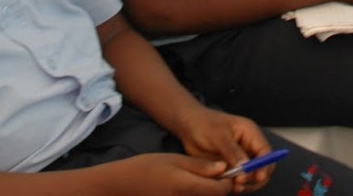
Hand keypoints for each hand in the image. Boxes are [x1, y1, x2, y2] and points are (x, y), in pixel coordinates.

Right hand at [109, 152, 232, 194]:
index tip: (227, 172)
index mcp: (186, 187)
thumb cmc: (148, 168)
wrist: (123, 185)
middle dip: (219, 189)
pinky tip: (191, 188)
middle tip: (216, 176)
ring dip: (209, 193)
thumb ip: (200, 167)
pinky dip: (198, 195)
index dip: (228, 182)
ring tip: (202, 180)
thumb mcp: (175, 160)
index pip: (220, 191)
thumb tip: (224, 168)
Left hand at [173, 107, 274, 191]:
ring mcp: (240, 159)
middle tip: (240, 182)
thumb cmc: (204, 125)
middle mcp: (249, 148)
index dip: (265, 165)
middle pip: (263, 168)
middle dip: (255, 178)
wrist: (189, 128)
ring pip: (251, 177)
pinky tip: (227, 186)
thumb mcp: (219, 136)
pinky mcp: (231, 169)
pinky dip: (235, 186)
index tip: (258, 176)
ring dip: (245, 184)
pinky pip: (238, 181)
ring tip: (233, 185)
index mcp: (250, 134)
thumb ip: (232, 151)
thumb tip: (245, 167)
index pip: (266, 152)